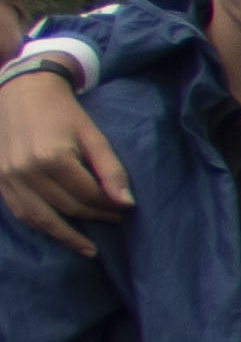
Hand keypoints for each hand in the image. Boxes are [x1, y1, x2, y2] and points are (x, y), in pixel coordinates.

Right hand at [0, 60, 127, 253]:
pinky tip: (58, 233)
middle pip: (68, 208)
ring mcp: (8, 177)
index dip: (109, 206)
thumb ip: (111, 170)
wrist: (22, 92)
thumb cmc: (63, 113)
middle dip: (95, 217)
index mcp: (52, 157)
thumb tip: (127, 204)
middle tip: (114, 220)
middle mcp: (27, 170)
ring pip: (41, 218)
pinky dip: (40, 226)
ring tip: (88, 249)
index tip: (124, 210)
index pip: (88, 195)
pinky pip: (20, 212)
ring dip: (66, 236)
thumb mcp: (93, 136)